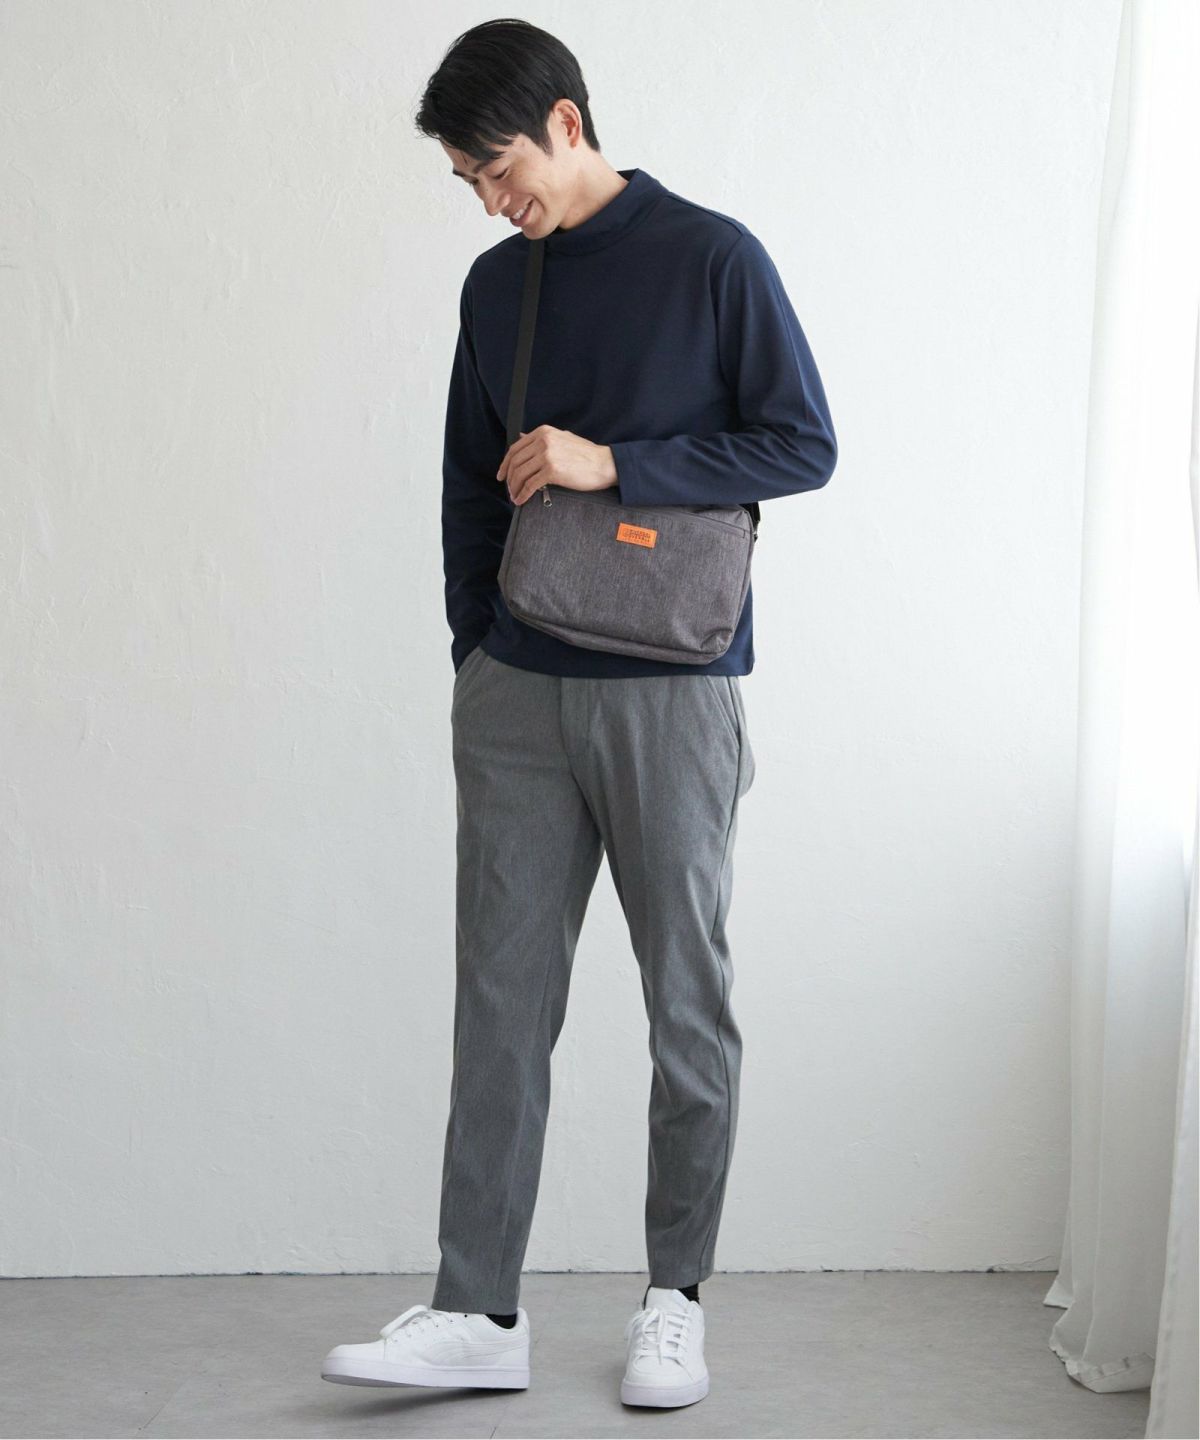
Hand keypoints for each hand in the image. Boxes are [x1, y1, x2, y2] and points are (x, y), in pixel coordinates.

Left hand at [497, 425, 617, 504]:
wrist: (604, 464)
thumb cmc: (586, 454)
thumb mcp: (561, 438)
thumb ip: (541, 439)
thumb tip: (520, 437)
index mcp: (543, 432)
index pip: (515, 448)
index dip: (506, 463)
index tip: (502, 474)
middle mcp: (543, 441)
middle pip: (515, 461)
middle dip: (509, 478)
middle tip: (508, 488)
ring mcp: (547, 455)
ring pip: (520, 473)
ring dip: (514, 488)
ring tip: (515, 496)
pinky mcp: (552, 470)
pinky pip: (530, 485)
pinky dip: (523, 494)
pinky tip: (521, 500)